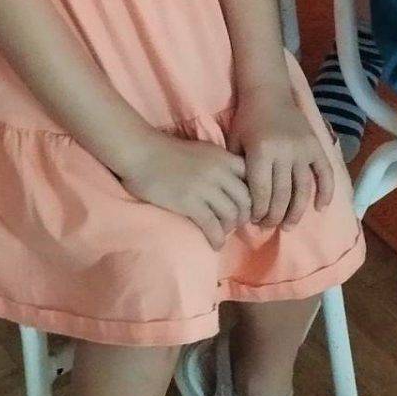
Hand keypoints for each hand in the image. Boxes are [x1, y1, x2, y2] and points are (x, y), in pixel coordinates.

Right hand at [116, 135, 251, 248]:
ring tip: (222, 232)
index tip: (248, 206)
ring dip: (229, 228)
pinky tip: (215, 244)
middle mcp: (219, 172)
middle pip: (246, 200)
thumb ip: (221, 166)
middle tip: (235, 223)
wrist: (142, 153)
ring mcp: (205, 188)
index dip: (255, 196)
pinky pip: (213, 226)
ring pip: (231, 215)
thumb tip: (235, 188)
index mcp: (224, 157)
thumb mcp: (204, 152)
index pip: (253, 179)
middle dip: (244, 216)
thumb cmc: (169, 153)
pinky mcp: (190, 203)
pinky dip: (217, 239)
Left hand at [228, 85, 336, 228]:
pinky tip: (319, 208)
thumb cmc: (247, 120)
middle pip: (282, 194)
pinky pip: (324, 173)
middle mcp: (284, 151)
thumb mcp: (234, 143)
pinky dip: (325, 192)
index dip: (258, 211)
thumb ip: (238, 171)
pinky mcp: (316, 145)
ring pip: (303, 189)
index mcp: (261, 151)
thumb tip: (242, 204)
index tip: (254, 220)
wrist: (268, 92)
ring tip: (288, 226)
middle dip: (274, 216)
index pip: (262, 192)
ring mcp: (303, 149)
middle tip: (269, 226)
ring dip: (296, 212)